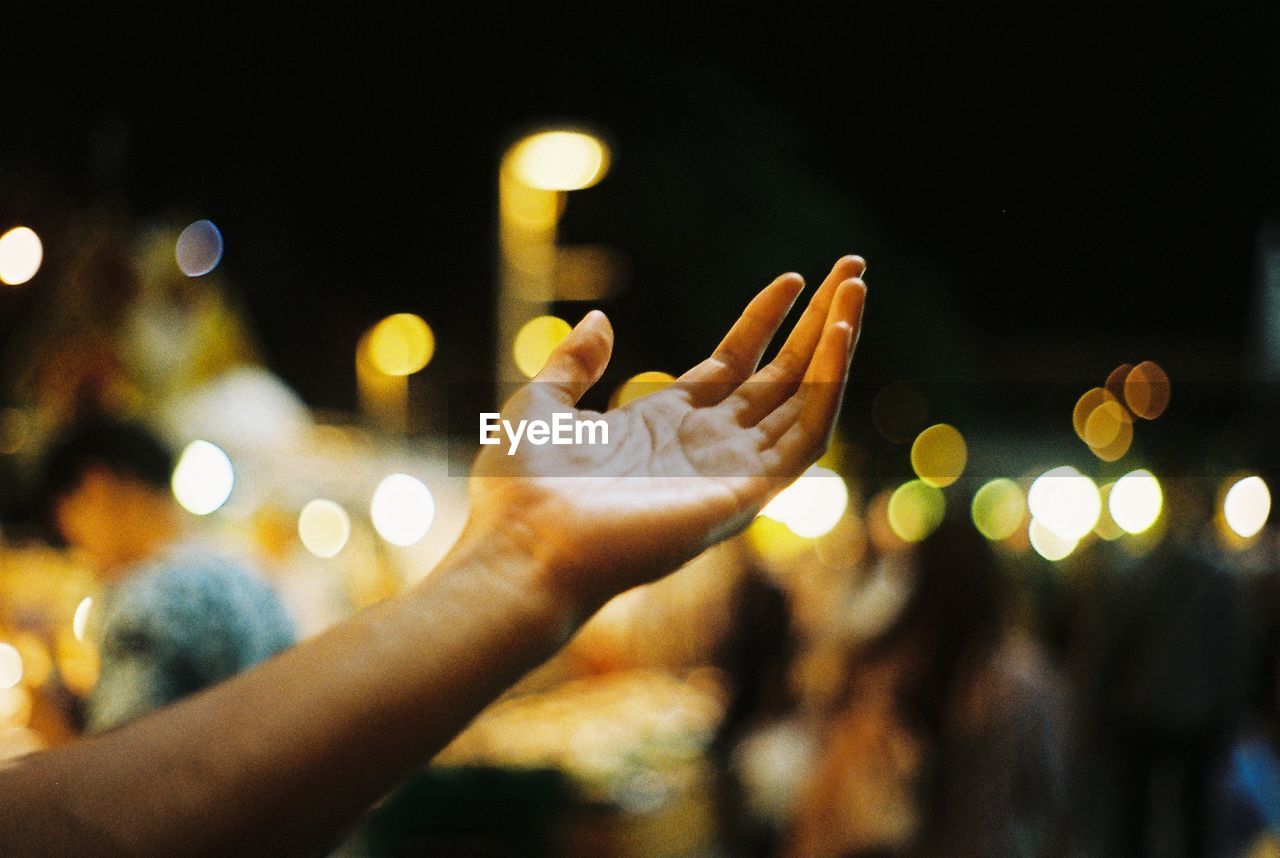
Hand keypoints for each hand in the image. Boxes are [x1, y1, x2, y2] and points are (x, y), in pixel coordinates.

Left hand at [467, 256, 866, 611]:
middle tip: (854, 270)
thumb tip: (601, 320)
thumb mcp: (542, 405)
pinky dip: (829, 386)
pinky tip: (840, 337)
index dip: (765, 321)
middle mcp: (705, 446)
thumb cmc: (524, 491)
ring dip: (836, 343)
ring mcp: (730, 469)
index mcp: (663, 424)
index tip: (794, 279)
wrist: (525, 548)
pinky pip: (805, 435)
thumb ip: (574, 364)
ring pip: (805, 398)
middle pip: (781, 375)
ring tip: (860, 287)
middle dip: (819, 323)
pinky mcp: (745, 492)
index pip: (734, 364)